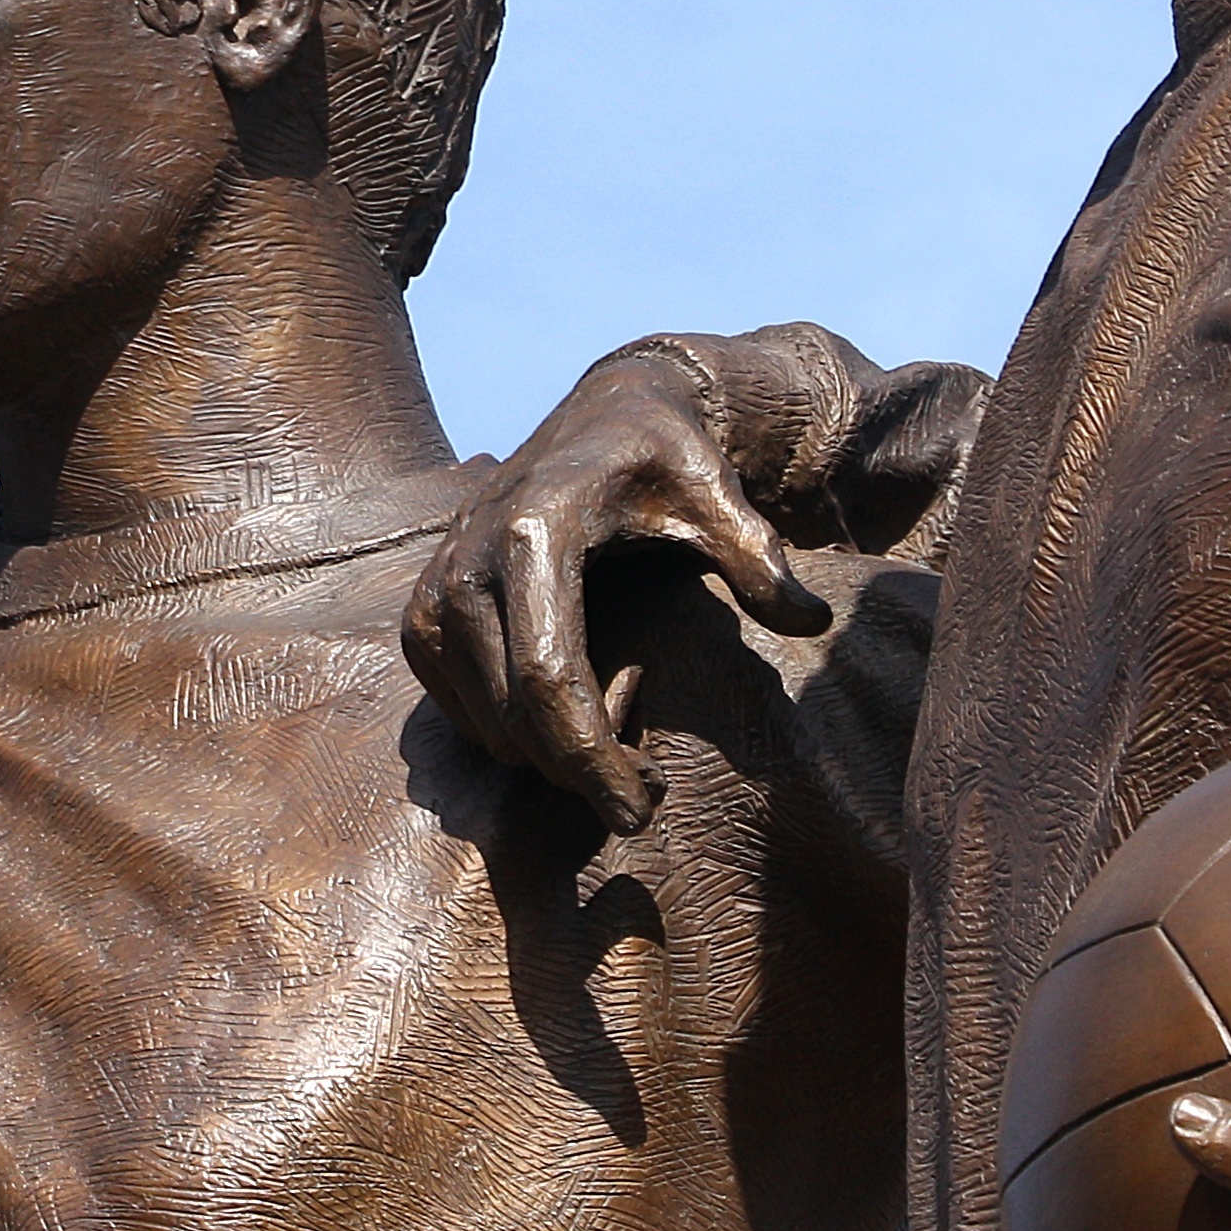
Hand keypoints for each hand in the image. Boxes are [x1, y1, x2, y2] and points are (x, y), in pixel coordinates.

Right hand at [401, 351, 828, 833]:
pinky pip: (463, 718)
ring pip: (488, 731)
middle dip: (584, 774)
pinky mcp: (421, 619)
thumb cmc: (665, 460)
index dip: (592, 760)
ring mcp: (434, 594)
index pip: (548, 677)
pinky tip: (573, 710)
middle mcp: (466, 564)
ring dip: (553, 758)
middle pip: (515, 720)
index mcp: (534, 532)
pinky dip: (517, 737)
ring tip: (621, 728)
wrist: (598, 420)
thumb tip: (809, 622)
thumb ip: (759, 557)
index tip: (641, 810)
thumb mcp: (718, 493)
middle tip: (649, 784)